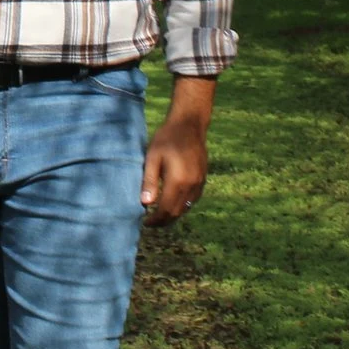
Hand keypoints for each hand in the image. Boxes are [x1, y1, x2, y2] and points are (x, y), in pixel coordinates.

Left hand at [141, 75, 215, 226]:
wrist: (189, 125)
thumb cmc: (167, 139)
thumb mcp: (152, 158)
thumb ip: (149, 181)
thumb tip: (145, 204)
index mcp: (178, 181)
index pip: (166, 210)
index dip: (156, 220)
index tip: (145, 223)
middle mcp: (191, 185)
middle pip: (177, 212)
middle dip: (163, 221)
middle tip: (150, 223)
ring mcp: (199, 183)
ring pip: (186, 208)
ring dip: (173, 215)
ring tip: (159, 215)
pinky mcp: (203, 179)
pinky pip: (192, 200)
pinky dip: (182, 206)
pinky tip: (172, 203)